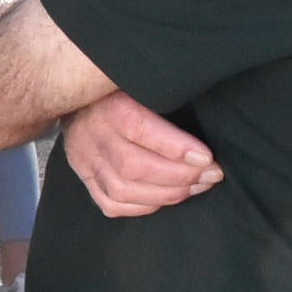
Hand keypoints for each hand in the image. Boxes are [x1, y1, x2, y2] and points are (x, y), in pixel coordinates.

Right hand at [60, 91, 221, 217]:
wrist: (80, 98)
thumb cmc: (123, 91)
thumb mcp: (141, 84)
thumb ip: (164, 97)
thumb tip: (204, 117)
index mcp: (107, 105)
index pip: (139, 128)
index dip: (176, 147)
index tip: (207, 158)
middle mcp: (92, 134)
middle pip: (132, 166)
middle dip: (180, 176)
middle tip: (211, 175)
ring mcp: (84, 160)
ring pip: (122, 190)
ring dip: (166, 195)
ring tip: (195, 187)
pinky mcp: (85, 178)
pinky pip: (111, 205)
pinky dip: (142, 207)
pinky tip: (164, 198)